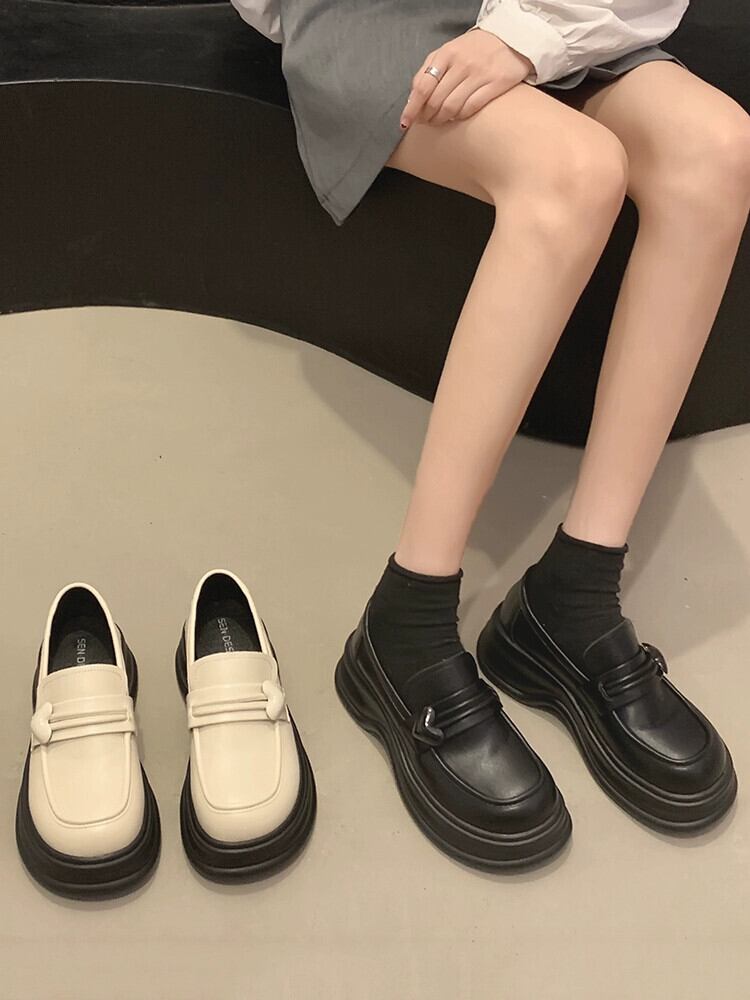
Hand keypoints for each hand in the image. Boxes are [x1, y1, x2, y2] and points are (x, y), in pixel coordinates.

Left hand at [400, 28, 533, 128]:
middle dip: (426, 116)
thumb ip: (430, 69)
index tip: (406, 121)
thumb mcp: (449, 51)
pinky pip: (470, 108)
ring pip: (451, 107)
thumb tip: (413, 98)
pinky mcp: (495, 84)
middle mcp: (462, 63)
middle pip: (435, 100)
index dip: (412, 108)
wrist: (511, 38)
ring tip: (439, 121)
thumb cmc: (475, 49)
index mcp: (446, 53)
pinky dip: (459, 117)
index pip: (422, 86)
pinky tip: (456, 117)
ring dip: (441, 119)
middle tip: (425, 122)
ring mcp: (479, 74)